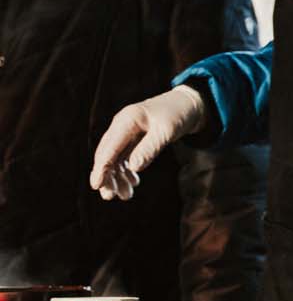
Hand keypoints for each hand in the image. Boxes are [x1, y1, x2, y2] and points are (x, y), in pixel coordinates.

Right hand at [90, 85, 204, 199]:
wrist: (189, 103)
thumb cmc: (178, 114)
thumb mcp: (166, 131)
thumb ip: (150, 148)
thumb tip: (134, 168)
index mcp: (127, 120)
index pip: (109, 148)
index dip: (101, 168)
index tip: (96, 186)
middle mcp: (122, 126)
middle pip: (107, 154)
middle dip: (107, 176)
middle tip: (111, 197)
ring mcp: (127, 132)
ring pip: (115, 158)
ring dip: (118, 177)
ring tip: (125, 195)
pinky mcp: (134, 138)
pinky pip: (125, 157)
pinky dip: (127, 171)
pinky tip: (133, 182)